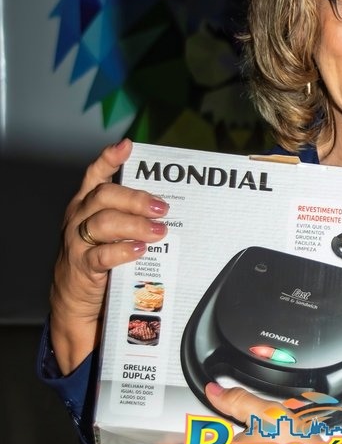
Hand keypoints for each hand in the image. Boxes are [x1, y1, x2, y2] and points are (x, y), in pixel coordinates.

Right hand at [50, 138, 169, 373]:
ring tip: (159, 232)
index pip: (95, 175)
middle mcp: (78, 217)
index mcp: (85, 204)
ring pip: (104, 223)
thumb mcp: (109, 231)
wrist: (76, 297)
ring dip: (135, 225)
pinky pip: (101, 255)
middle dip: (136, 199)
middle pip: (105, 196)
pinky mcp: (82, 267)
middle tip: (162, 208)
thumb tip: (164, 206)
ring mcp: (77, 242)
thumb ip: (127, 215)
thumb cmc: (99, 258)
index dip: (109, 159)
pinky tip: (139, 250)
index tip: (127, 146)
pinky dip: (122, 251)